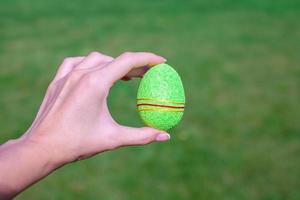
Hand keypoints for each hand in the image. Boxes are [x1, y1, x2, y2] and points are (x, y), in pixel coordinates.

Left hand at [24, 51, 169, 163]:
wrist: (41, 148)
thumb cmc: (77, 143)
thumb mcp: (113, 139)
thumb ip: (142, 136)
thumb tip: (166, 137)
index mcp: (96, 83)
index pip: (128, 61)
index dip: (148, 59)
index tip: (161, 62)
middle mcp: (81, 74)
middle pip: (115, 60)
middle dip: (134, 64)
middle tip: (146, 75)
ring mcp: (66, 76)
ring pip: (95, 58)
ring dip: (113, 63)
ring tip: (124, 76)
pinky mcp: (57, 81)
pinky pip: (75, 63)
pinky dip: (90, 64)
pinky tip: (94, 73)